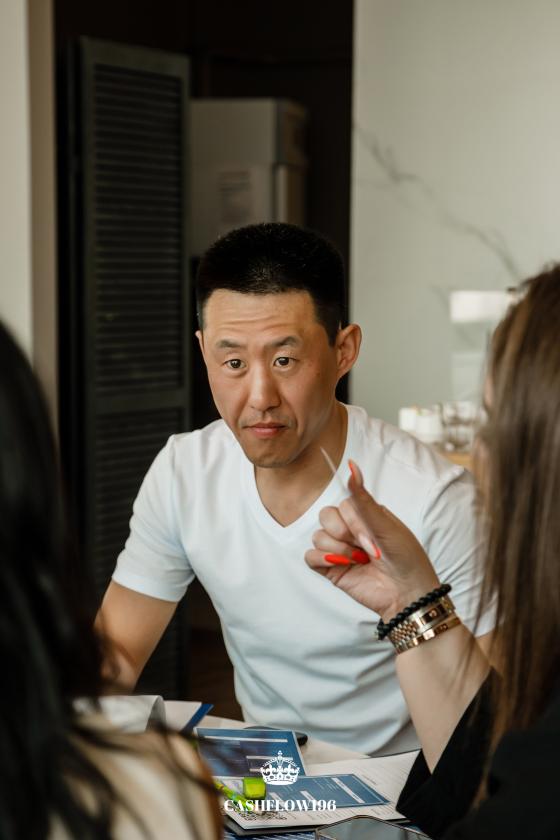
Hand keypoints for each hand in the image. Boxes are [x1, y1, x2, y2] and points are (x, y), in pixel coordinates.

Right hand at [305, 460, 439, 619]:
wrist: (407, 594)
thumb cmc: (405, 558)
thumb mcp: (385, 525)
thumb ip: (363, 499)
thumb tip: (352, 465)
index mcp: (364, 515)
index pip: (343, 503)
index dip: (353, 520)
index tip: (373, 537)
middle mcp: (350, 529)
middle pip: (326, 516)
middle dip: (345, 534)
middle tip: (368, 551)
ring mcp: (339, 548)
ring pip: (318, 535)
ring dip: (338, 549)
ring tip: (360, 562)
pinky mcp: (330, 568)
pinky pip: (309, 555)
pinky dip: (322, 559)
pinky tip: (341, 565)